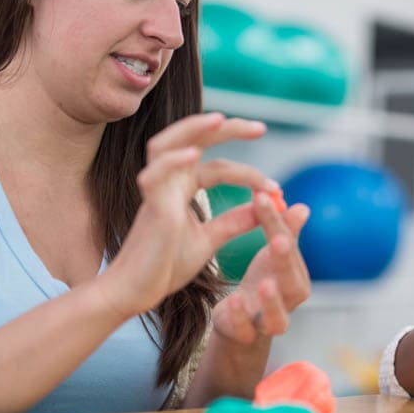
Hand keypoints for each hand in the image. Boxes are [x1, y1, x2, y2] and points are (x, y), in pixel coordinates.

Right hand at [104, 113, 278, 317]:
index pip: (218, 166)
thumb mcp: (210, 240)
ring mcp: (156, 192)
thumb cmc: (165, 266)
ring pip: (166, 144)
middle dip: (226, 129)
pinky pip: (155, 176)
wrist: (136, 292)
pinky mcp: (149, 208)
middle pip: (193, 140)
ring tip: (221, 120)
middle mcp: (168, 183)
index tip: (277, 189)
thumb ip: (234, 221)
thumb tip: (265, 206)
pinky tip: (193, 154)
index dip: (249, 175)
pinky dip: (173, 162)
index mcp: (182, 189)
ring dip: (192, 129)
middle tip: (260, 127)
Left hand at [212, 194, 311, 344]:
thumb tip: (302, 207)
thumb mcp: (271, 256)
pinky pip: (247, 330)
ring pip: (278, 317)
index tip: (262, 197)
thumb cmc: (262, 282)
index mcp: (297, 276)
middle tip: (277, 239)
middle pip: (293, 282)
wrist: (243, 323)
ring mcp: (270, 321)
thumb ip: (284, 232)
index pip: (289, 246)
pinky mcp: (247, 335)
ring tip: (264, 284)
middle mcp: (289, 300)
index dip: (278, 223)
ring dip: (272, 300)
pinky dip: (241, 317)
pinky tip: (233, 300)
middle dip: (285, 261)